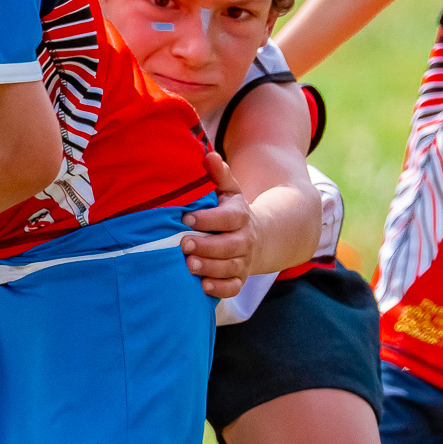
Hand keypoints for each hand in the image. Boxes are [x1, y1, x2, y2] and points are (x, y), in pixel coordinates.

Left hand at [181, 153, 253, 298]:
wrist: (258, 237)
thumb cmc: (232, 211)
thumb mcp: (230, 190)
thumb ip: (219, 174)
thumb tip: (208, 154)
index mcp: (240, 216)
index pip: (228, 218)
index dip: (209, 219)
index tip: (186, 217)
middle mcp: (244, 240)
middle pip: (230, 246)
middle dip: (207, 246)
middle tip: (184, 244)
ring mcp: (243, 261)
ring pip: (230, 268)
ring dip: (210, 268)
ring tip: (189, 265)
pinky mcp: (240, 278)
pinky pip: (233, 287)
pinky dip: (220, 289)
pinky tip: (203, 286)